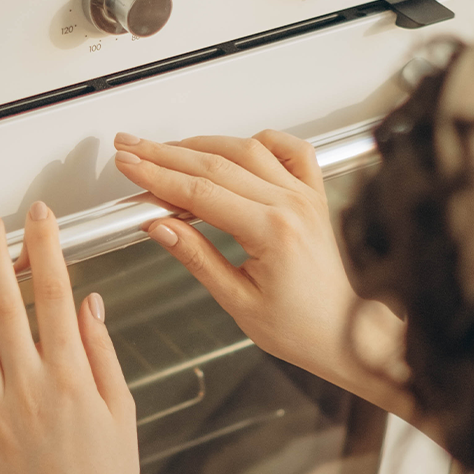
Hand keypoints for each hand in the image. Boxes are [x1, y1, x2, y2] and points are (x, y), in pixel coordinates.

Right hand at [112, 129, 414, 417]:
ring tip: (166, 149)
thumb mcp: (237, 300)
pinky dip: (262, 140)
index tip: (129, 165)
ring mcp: (305, 195)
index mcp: (272, 231)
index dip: (157, 175)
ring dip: (201, 144)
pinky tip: (237, 144)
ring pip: (247, 149)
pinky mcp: (313, 195)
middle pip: (216, 163)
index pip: (200, 191)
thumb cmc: (301, 327)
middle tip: (132, 149)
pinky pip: (291, 150)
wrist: (344, 333)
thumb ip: (196, 256)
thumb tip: (160, 226)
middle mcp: (291, 205)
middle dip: (165, 154)